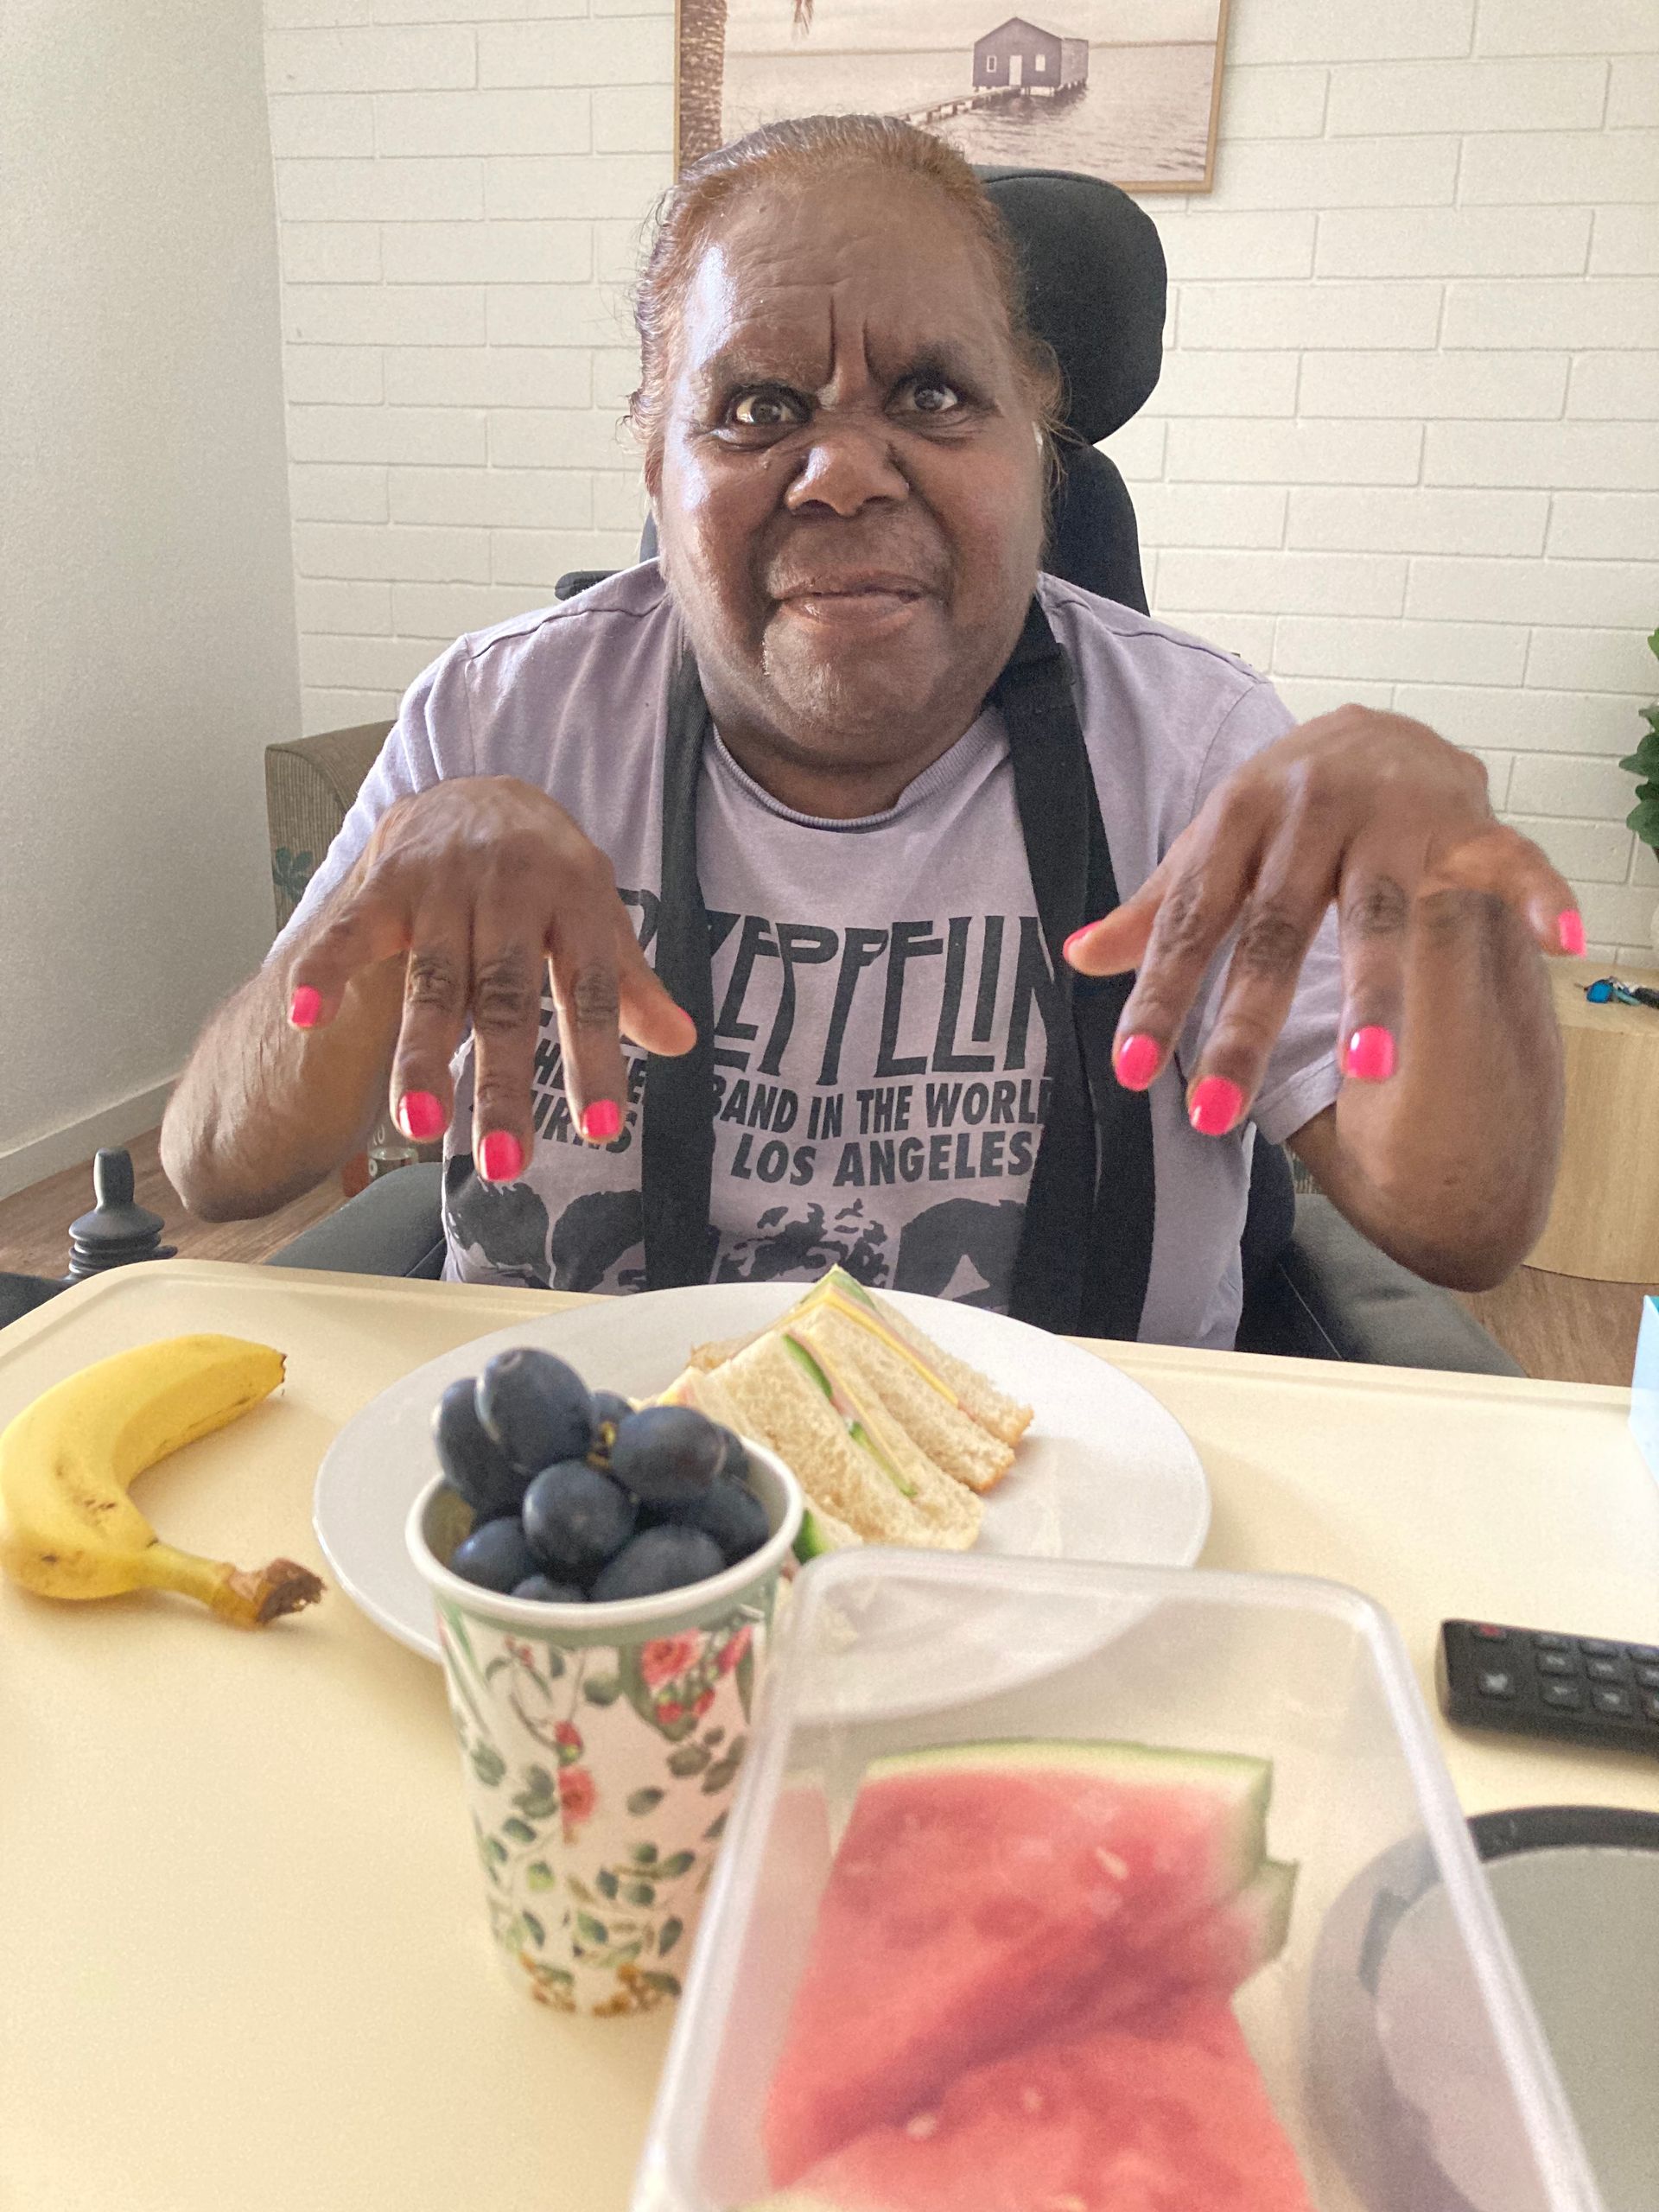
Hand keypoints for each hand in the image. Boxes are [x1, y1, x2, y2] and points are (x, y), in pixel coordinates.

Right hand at [283, 777, 695, 1178]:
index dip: (596, 1061)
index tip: (601, 1129)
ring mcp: (444, 886)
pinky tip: (309, 1016)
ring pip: (433, 981)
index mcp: (576, 900)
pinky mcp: (387, 882)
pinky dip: (325, 969)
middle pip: (506, 999)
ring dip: (422, 1054)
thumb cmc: (549, 874)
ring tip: (420, 1125)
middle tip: (507, 1163)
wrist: (478, 789)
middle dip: (504, 1082)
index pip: (588, 992)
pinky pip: (352, 929)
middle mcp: (512, 891)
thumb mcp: (597, 917)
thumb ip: (627, 984)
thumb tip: (683, 1042)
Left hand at [1063, 708, 1580, 1135]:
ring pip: (1378, 912)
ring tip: (1365, 1066)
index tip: (1131, 1070)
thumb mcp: (1213, 847)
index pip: (1193, 921)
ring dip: (1375, 987)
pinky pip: (1506, 862)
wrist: (1375, 726)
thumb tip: (1076, 957)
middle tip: (1215, 1114)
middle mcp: (1310, 812)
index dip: (1160, 996)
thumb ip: (1156, 909)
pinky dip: (1535, 897)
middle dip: (1245, 1023)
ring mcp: (1392, 816)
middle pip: (1275, 930)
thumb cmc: (1281, 808)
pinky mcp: (1465, 822)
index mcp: (1237, 820)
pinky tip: (1560, 942)